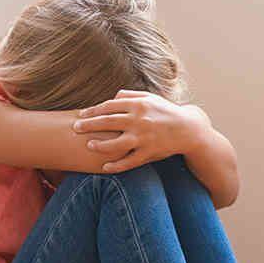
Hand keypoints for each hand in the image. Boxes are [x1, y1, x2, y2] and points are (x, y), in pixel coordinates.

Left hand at [72, 89, 206, 172]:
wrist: (188, 130)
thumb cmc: (165, 112)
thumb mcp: (150, 98)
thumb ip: (130, 95)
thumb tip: (112, 97)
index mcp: (138, 105)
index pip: (109, 106)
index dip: (93, 110)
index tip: (81, 114)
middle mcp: (139, 121)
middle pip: (108, 122)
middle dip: (89, 125)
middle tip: (75, 128)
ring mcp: (144, 138)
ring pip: (116, 144)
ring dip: (100, 146)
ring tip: (89, 145)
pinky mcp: (149, 153)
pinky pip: (128, 161)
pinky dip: (116, 166)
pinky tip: (104, 167)